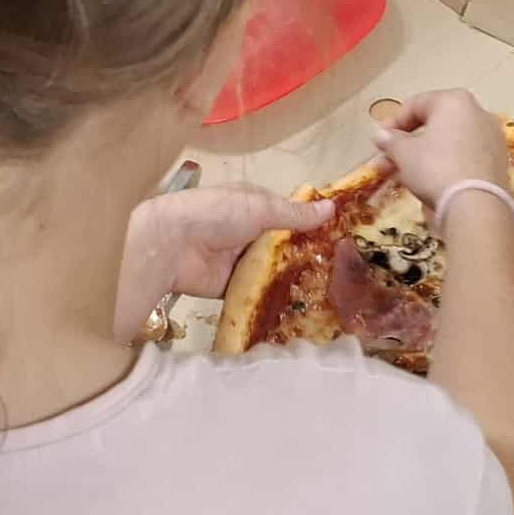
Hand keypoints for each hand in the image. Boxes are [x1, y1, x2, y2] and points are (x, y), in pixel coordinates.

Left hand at [116, 183, 329, 336]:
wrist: (172, 245)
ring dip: (292, 280)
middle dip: (306, 258)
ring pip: (272, 272)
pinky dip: (273, 299)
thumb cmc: (216, 214)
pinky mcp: (232, 288)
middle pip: (283, 247)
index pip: (289, 215)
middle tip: (341, 274)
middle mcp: (248, 233)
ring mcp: (240, 261)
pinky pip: (257, 294)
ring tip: (329, 295)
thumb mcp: (260, 207)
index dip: (312, 227)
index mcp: (253, 206)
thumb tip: (332, 207)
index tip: (341, 240)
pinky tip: (301, 309)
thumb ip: (294, 213)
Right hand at [368, 88, 509, 204]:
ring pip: (447, 144)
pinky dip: (443, 166)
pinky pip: (462, 158)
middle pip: (433, 125)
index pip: (416, 104)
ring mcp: (491, 140)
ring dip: (421, 157)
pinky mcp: (496, 164)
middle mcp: (478, 114)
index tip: (378, 140)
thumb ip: (390, 140)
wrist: (475, 207)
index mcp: (455, 101)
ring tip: (400, 176)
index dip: (392, 122)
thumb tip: (381, 135)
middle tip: (385, 162)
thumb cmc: (435, 168)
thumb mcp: (403, 153)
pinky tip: (426, 183)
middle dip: (405, 145)